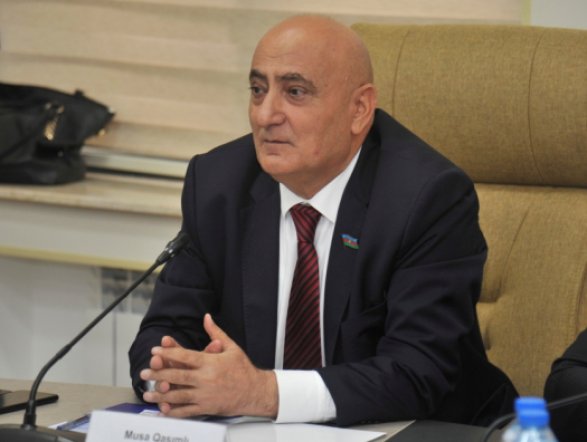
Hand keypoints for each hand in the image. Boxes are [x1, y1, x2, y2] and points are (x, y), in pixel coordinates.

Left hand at [140, 314, 277, 417]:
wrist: (255, 391)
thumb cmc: (243, 369)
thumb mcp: (231, 347)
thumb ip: (216, 333)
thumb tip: (207, 317)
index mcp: (211, 362)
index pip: (185, 356)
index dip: (169, 352)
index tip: (156, 349)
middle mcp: (206, 379)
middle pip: (177, 375)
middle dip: (158, 373)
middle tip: (144, 372)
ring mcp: (205, 394)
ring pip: (178, 395)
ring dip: (161, 394)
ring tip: (148, 392)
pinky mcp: (207, 407)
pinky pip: (187, 410)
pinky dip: (173, 411)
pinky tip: (163, 409)